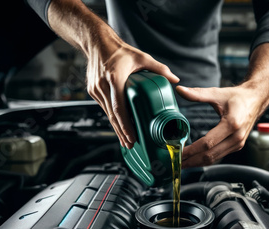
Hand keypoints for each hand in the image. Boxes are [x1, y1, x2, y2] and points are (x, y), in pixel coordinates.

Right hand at [85, 32, 178, 148]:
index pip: (119, 108)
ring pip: (107, 114)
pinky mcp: (93, 91)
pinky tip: (119, 126)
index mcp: (114, 79)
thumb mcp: (141, 57)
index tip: (132, 137)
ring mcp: (95, 89)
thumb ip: (159, 69)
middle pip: (113, 116)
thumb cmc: (119, 50)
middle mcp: (102, 86)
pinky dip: (112, 118)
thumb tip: (175, 79)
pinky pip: (104, 108)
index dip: (125, 125)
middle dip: (122, 133)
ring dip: (116, 128)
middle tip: (131, 145)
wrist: (97, 43)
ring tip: (126, 140)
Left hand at [177, 43, 268, 167]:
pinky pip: (219, 156)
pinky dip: (206, 159)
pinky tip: (195, 159)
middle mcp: (236, 136)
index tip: (179, 152)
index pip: (208, 143)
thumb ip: (197, 93)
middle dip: (192, 161)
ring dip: (198, 162)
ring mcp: (238, 143)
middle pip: (210, 155)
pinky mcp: (237, 146)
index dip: (192, 150)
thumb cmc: (238, 97)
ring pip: (215, 158)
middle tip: (177, 163)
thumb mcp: (217, 93)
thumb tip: (180, 90)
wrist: (255, 99)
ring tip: (183, 164)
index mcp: (232, 124)